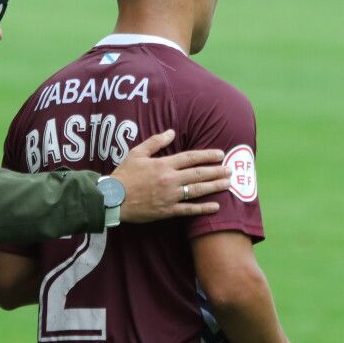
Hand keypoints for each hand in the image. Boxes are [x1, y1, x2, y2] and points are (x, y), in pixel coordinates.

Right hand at [111, 130, 231, 222]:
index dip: (207, 155)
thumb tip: (171, 132)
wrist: (112, 198)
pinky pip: (189, 210)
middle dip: (217, 171)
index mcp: (164, 164)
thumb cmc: (124, 175)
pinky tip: (216, 206)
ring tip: (228, 183)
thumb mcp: (137, 153)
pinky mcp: (167, 211)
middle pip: (199, 174)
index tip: (220, 154)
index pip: (191, 157)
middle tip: (231, 169)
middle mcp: (170, 179)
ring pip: (197, 190)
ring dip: (215, 186)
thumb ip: (155, 142)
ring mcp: (170, 196)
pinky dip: (203, 208)